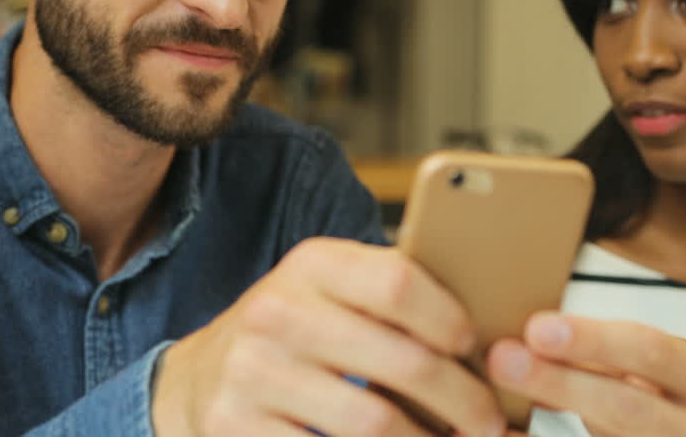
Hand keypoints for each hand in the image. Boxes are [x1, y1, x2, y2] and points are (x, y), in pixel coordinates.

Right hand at [151, 237, 509, 436]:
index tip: (477, 349)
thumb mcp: (324, 291)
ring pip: (374, 424)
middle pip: (402, 362)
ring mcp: (255, 374)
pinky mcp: (237, 426)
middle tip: (489, 421)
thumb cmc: (290, 332)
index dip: (451, 320)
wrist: (196, 380)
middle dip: (463, 400)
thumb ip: (386, 291)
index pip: (399, 283)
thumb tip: (483, 321)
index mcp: (312, 266)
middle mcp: (279, 313)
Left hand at [486, 312, 685, 435]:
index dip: (593, 341)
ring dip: (544, 424)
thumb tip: (525, 333)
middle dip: (559, 383)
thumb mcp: (654, 379)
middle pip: (628, 406)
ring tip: (484, 415)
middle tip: (502, 359)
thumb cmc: (662, 410)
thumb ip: (608, 359)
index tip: (535, 328)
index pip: (654, 353)